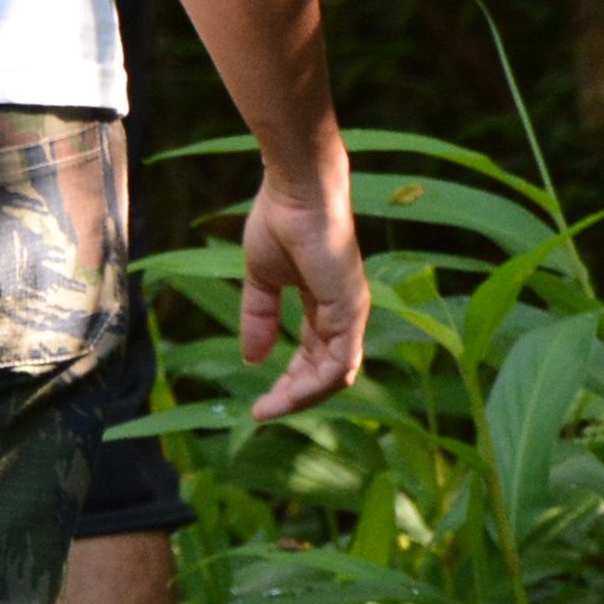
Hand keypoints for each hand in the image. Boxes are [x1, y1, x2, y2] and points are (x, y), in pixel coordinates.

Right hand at [239, 148, 366, 419]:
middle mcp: (345, 314)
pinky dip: (316, 383)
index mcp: (325, 303)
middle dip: (294, 394)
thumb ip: (260, 316)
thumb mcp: (261, 277)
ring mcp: (351, 313)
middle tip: (263, 411)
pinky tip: (290, 393)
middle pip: (326, 371)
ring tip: (271, 408)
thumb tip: (252, 358)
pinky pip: (339, 361)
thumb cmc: (280, 221)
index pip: (314, 354)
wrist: (297, 192)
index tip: (260, 399)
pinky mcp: (350, 311)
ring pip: (336, 374)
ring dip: (303, 396)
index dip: (289, 379)